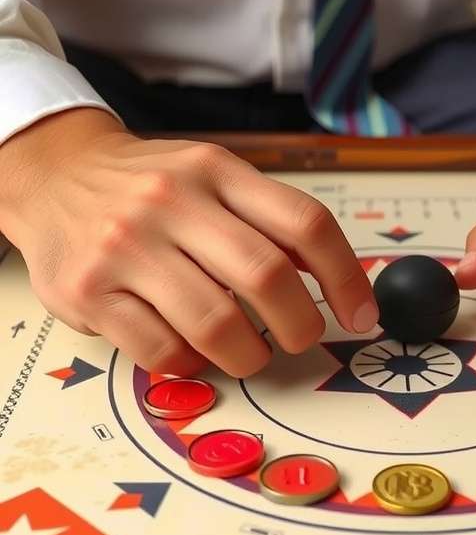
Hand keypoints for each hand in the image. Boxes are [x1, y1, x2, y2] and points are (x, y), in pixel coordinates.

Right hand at [0, 108, 376, 376]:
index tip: (362, 315)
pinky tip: (193, 349)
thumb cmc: (151, 186)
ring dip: (249, 355)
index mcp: (217, 170)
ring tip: (249, 352)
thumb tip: (335, 279)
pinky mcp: (90, 292)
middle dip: (300, 325)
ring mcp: (127, 247)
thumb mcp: (212, 176)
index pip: (305, 224)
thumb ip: (267, 219)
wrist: (55, 175)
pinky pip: (163, 351)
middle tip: (301, 338)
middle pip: (266, 278)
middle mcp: (172, 202)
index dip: (346, 277)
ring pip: (217, 325)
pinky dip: (193, 363)